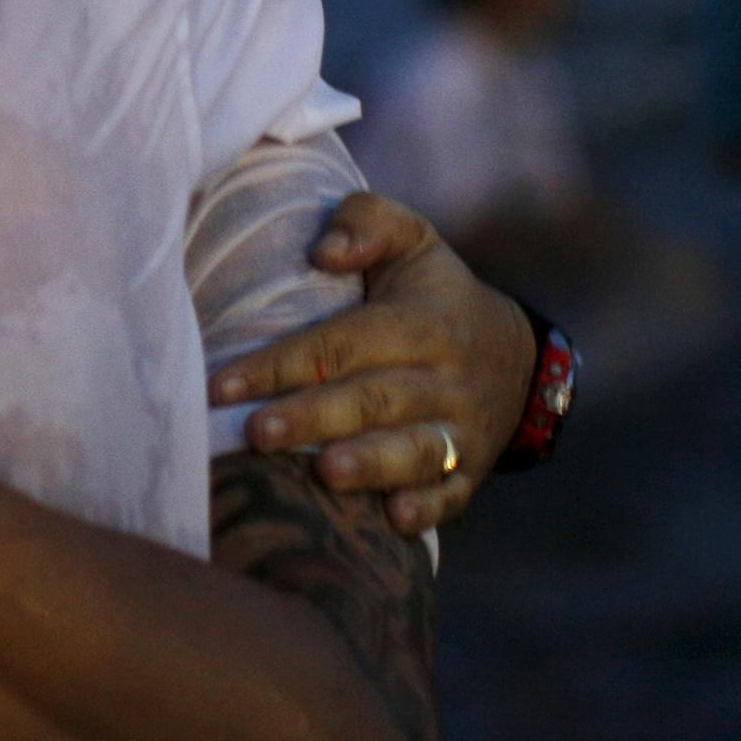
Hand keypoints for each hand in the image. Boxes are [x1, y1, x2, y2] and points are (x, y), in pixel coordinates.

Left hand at [205, 192, 531, 532]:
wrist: (518, 355)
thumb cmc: (434, 295)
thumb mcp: (413, 239)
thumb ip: (367, 223)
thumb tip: (323, 251)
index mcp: (421, 323)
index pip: (342, 342)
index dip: (283, 363)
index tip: (223, 385)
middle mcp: (443, 378)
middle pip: (373, 399)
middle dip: (314, 417)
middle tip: (258, 433)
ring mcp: (460, 429)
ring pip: (416, 450)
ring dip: (371, 464)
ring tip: (325, 475)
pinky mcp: (470, 471)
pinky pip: (452, 494)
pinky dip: (427, 508)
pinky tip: (395, 518)